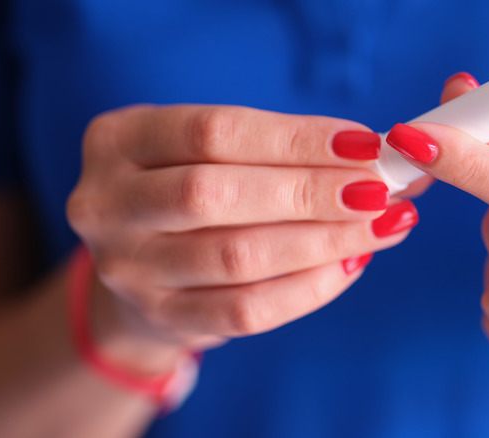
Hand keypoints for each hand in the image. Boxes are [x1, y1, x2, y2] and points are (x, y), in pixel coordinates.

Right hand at [67, 105, 418, 357]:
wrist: (143, 262)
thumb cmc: (191, 186)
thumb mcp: (208, 151)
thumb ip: (280, 148)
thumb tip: (374, 154)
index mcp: (119, 140)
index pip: (214, 131)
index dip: (295, 139)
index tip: (364, 144)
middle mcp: (108, 203)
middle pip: (215, 195)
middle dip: (310, 192)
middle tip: (379, 191)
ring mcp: (129, 268)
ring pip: (236, 257)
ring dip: (322, 241)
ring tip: (380, 227)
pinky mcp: (163, 317)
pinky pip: (246, 311)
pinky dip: (309, 289)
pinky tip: (350, 265)